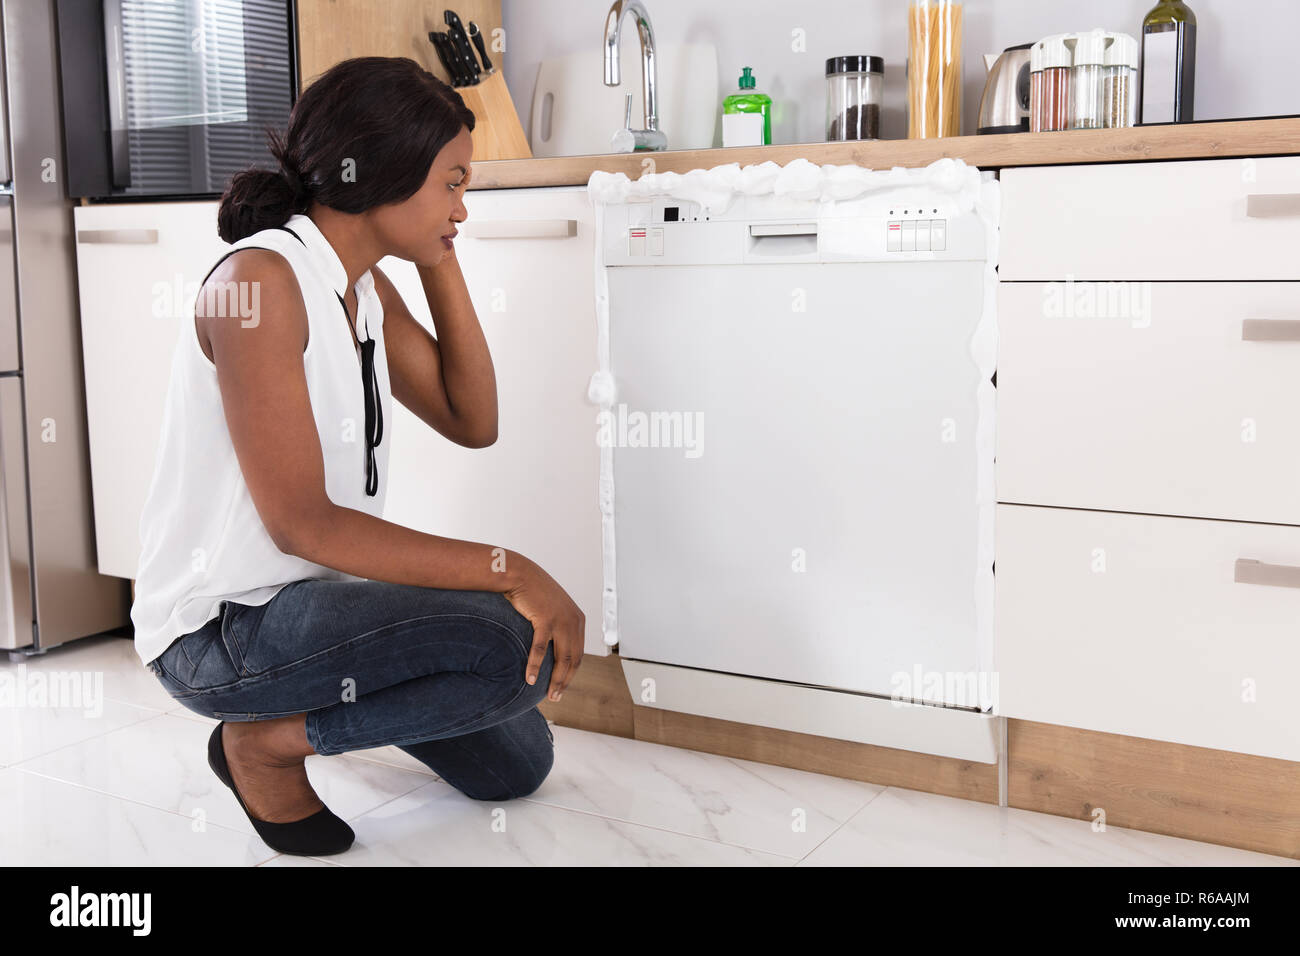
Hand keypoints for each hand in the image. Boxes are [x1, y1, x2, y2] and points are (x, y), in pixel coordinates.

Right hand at [501, 556, 583, 700]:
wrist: (520, 574)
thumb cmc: (532, 594)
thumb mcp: (552, 610)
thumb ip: (557, 627)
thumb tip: (553, 650)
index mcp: (578, 620)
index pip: (578, 653)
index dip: (571, 673)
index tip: (561, 687)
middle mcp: (574, 621)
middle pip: (573, 660)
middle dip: (565, 681)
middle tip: (555, 697)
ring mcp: (561, 620)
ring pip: (561, 658)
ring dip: (555, 680)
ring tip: (548, 695)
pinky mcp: (546, 619)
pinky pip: (540, 648)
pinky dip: (535, 665)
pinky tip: (529, 678)